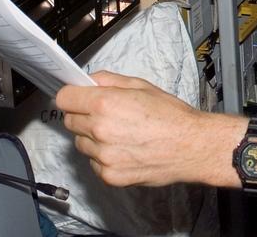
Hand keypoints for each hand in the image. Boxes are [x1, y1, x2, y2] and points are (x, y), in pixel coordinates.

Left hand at [56, 71, 235, 187]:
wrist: (191, 146)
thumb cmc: (171, 115)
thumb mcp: (140, 85)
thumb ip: (108, 80)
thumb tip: (88, 81)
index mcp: (105, 103)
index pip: (64, 98)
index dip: (72, 96)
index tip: (77, 97)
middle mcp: (100, 130)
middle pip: (69, 121)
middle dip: (83, 115)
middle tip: (105, 115)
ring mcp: (103, 156)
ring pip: (80, 143)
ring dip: (92, 138)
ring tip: (119, 134)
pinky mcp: (109, 175)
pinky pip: (94, 162)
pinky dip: (103, 156)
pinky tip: (124, 149)